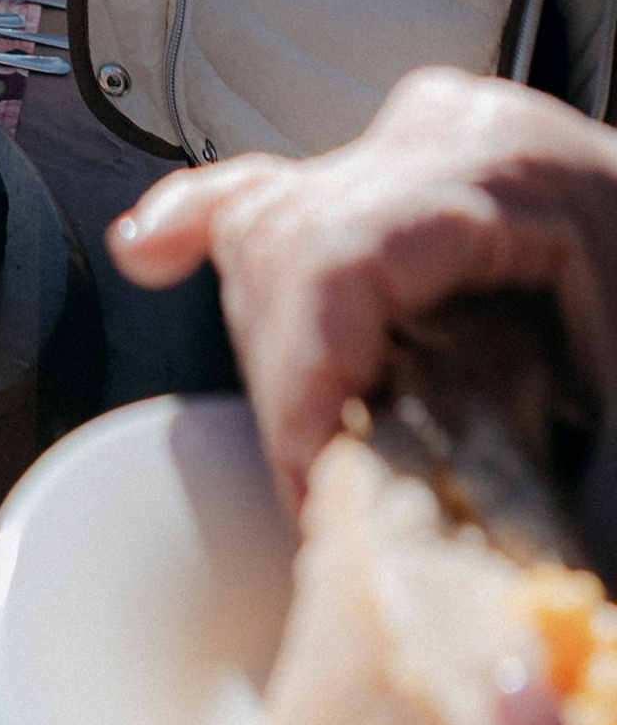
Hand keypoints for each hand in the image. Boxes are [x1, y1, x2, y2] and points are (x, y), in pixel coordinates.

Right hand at [108, 67, 616, 510]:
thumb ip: (593, 485)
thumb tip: (523, 594)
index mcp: (505, 171)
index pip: (338, 263)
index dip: (307, 386)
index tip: (321, 496)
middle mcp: (446, 130)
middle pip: (291, 243)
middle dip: (289, 383)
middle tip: (331, 497)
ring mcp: (424, 131)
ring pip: (275, 215)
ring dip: (269, 336)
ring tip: (317, 444)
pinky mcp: (412, 151)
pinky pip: (282, 176)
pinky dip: (207, 217)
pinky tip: (150, 252)